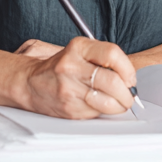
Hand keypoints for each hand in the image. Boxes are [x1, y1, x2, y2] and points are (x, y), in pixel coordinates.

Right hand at [16, 37, 136, 118]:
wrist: (30, 83)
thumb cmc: (60, 67)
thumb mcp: (80, 51)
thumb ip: (104, 58)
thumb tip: (129, 75)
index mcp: (78, 48)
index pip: (112, 54)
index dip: (128, 69)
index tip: (130, 78)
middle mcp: (72, 67)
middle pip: (113, 81)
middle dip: (127, 93)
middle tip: (129, 95)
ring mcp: (69, 89)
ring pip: (107, 102)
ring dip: (119, 105)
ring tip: (119, 102)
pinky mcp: (69, 108)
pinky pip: (96, 113)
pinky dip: (103, 111)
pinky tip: (98, 105)